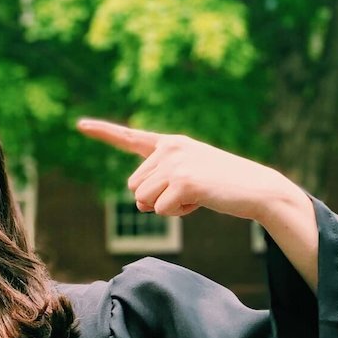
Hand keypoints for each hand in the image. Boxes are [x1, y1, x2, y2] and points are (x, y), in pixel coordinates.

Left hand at [76, 118, 304, 221]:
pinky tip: (200, 202)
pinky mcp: (184, 182)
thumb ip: (158, 185)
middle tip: (187, 193)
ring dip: (165, 207)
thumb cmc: (222, 186)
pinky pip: (160, 210)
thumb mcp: (187, 178)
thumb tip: (141, 204)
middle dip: (154, 197)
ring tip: (195, 196)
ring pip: (143, 200)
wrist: (257, 189)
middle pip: (134, 186)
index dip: (104, 132)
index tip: (80, 124)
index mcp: (170, 144)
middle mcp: (170, 148)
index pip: (130, 137)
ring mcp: (176, 164)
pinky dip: (178, 213)